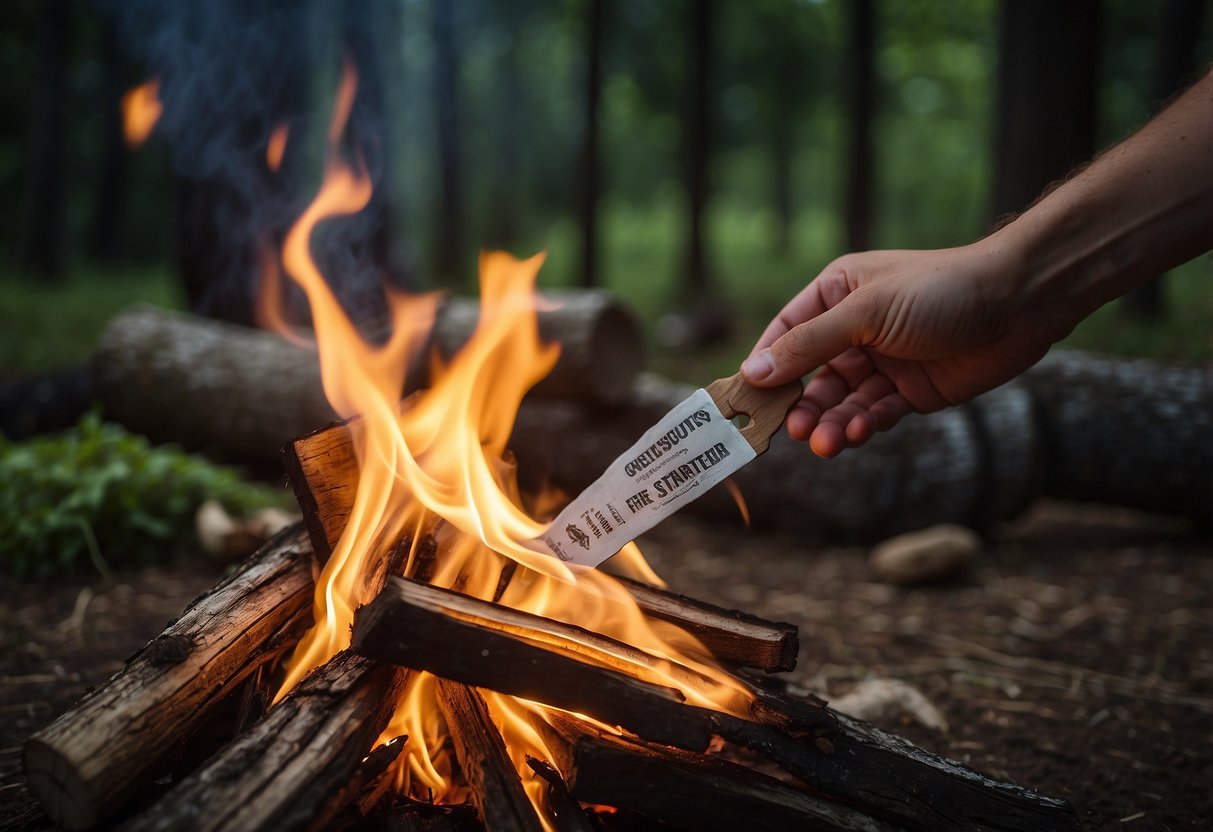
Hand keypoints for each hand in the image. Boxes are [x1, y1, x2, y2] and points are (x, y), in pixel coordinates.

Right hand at [740, 242, 1078, 457]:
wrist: (1020, 302)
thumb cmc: (939, 290)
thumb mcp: (865, 312)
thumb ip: (809, 344)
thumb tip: (754, 372)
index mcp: (836, 293)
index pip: (785, 333)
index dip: (766, 365)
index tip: (747, 399)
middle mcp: (854, 328)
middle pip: (811, 374)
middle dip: (801, 404)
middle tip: (791, 431)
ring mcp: (883, 361)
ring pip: (842, 400)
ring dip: (830, 421)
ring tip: (824, 443)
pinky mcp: (910, 390)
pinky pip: (875, 412)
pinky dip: (863, 425)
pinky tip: (857, 433)